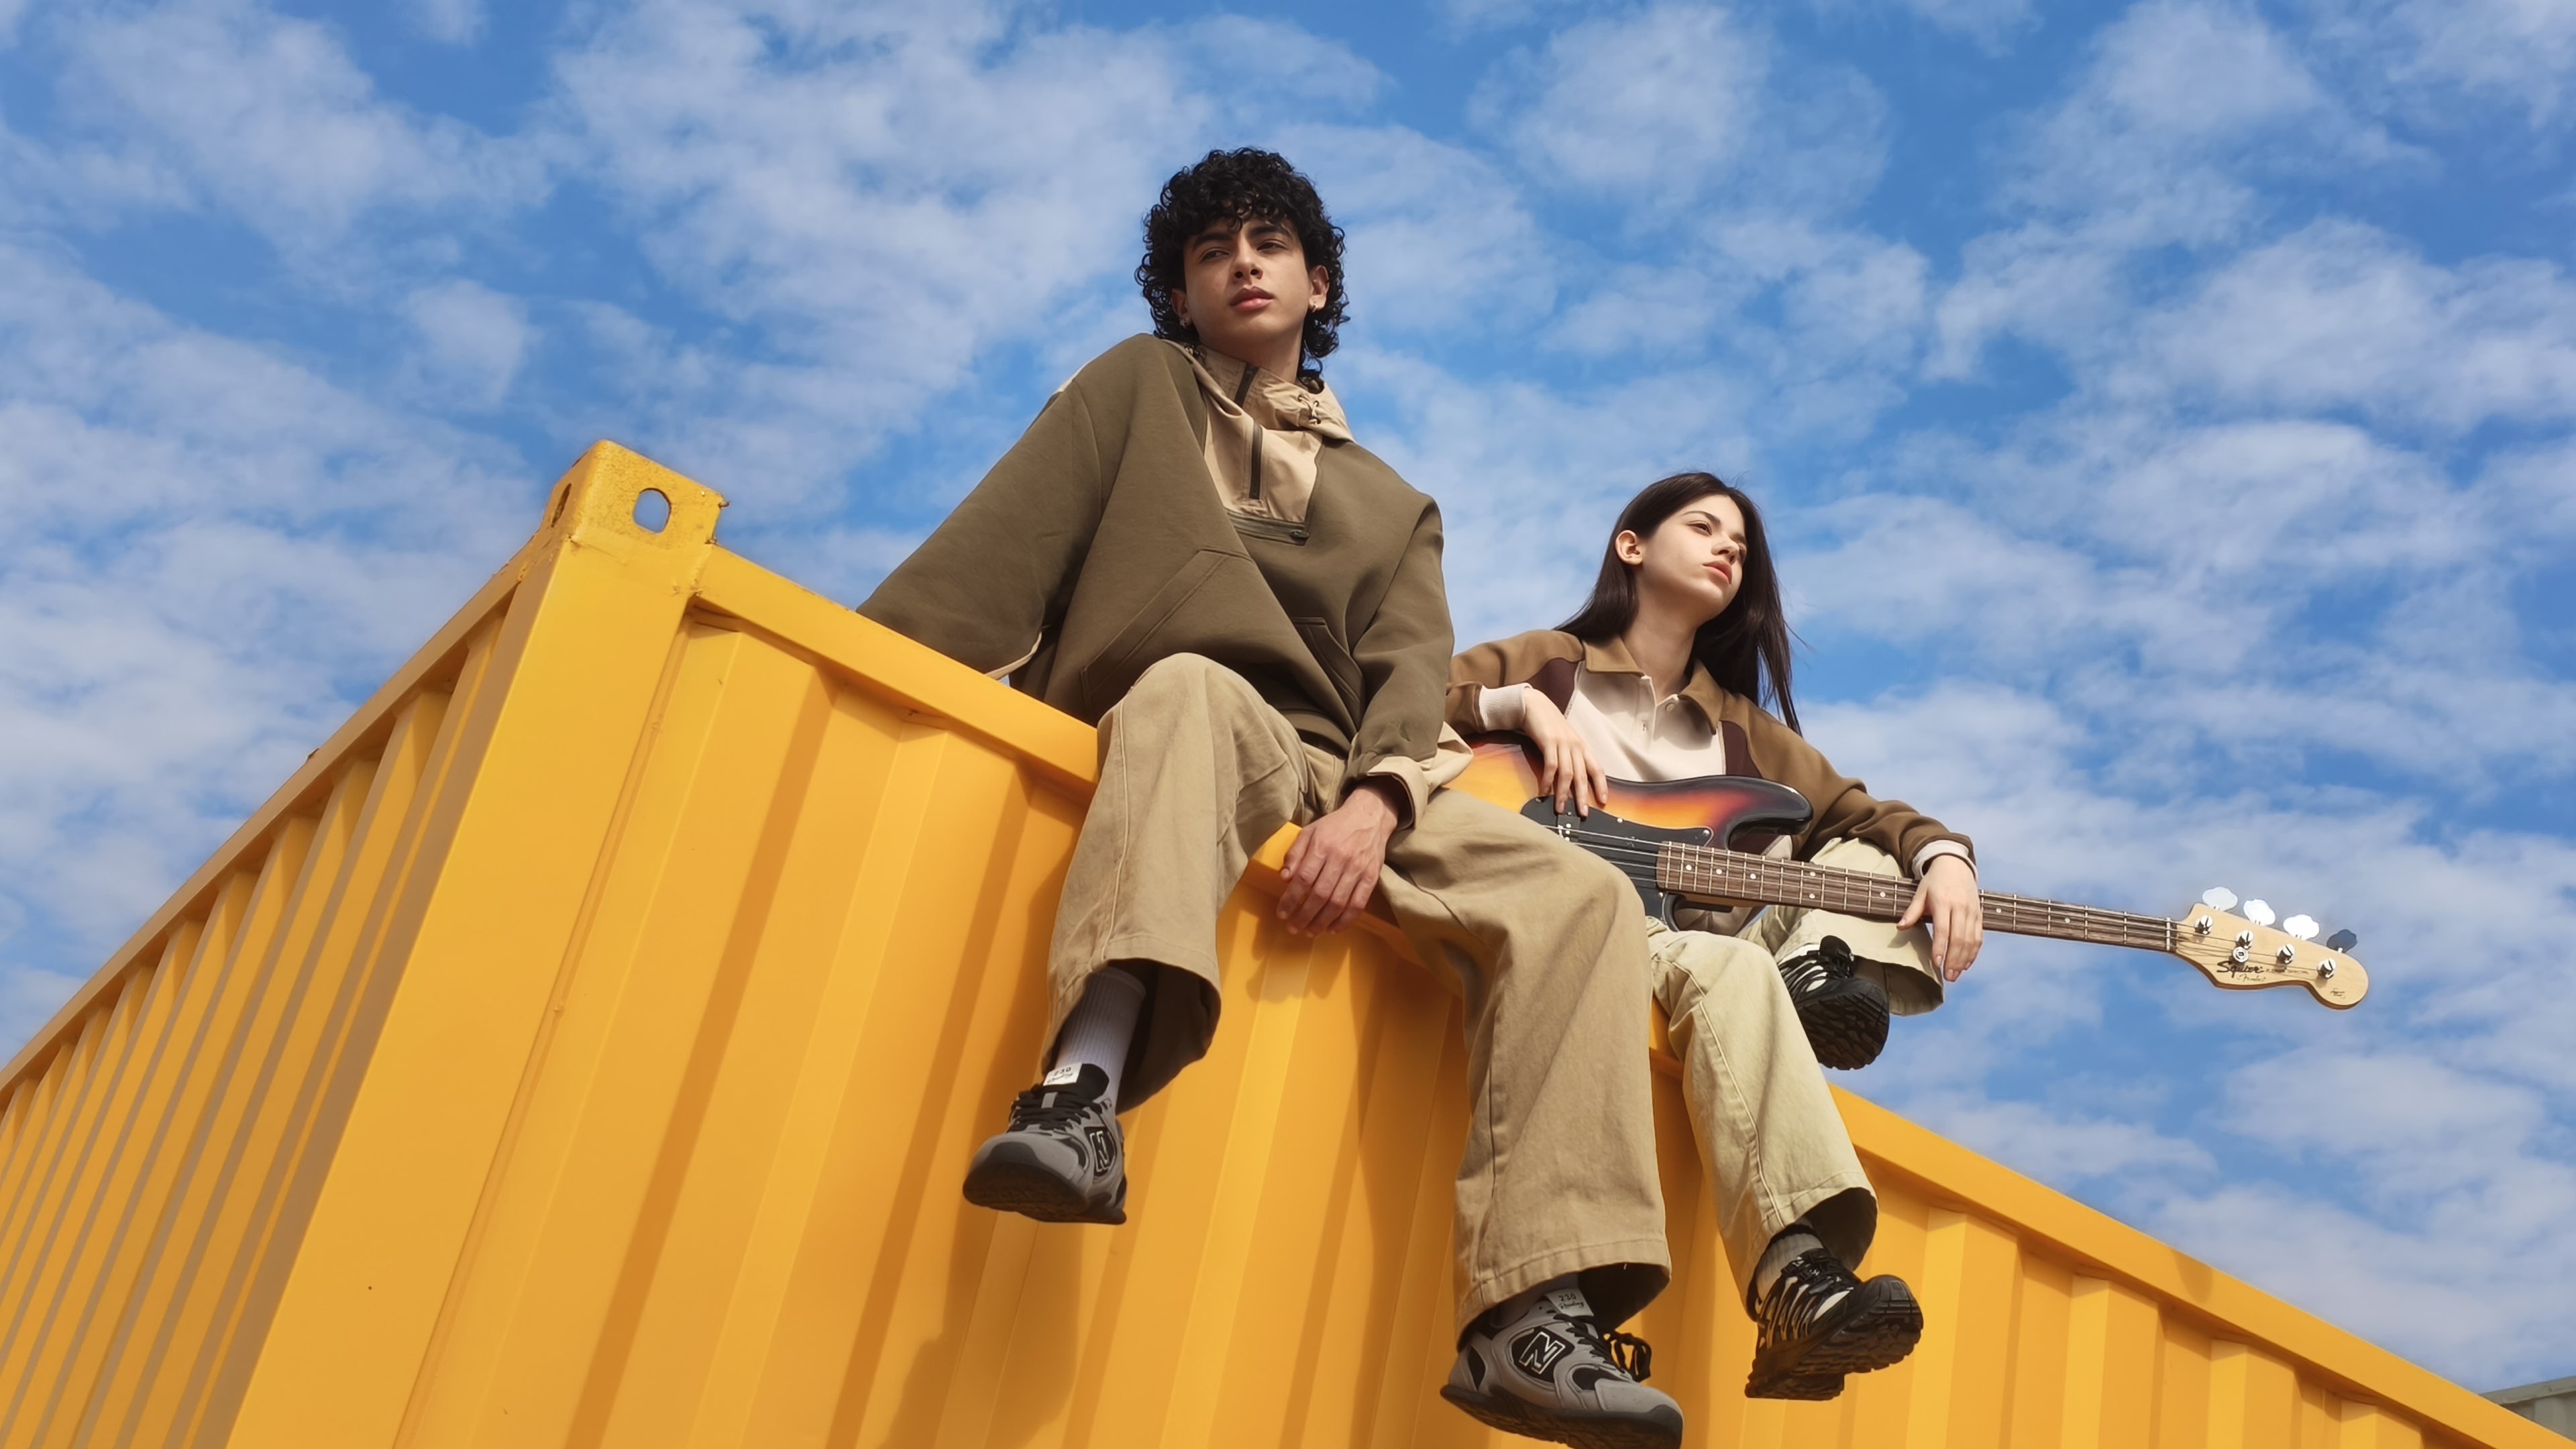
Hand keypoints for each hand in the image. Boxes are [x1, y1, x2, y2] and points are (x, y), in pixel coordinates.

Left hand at [1277, 781, 1400, 936]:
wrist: (1370, 816)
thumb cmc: (1335, 826)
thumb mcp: (1310, 831)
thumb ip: (1295, 853)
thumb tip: (1285, 878)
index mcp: (1322, 846)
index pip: (1303, 878)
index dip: (1291, 899)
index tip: (1281, 913)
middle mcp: (1340, 859)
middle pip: (1320, 894)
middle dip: (1304, 915)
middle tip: (1293, 928)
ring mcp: (1358, 869)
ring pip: (1338, 903)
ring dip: (1321, 921)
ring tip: (1309, 931)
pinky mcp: (1371, 877)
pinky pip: (1358, 904)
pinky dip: (1345, 920)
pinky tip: (1333, 929)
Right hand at [1521, 691, 1608, 816]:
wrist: (1535, 706)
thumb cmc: (1549, 725)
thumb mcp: (1565, 740)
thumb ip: (1569, 756)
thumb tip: (1571, 779)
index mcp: (1581, 747)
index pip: (1597, 768)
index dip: (1602, 785)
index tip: (1604, 801)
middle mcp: (1575, 746)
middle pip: (1583, 775)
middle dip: (1583, 796)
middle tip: (1582, 813)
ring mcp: (1562, 743)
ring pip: (1567, 773)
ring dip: (1563, 793)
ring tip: (1560, 808)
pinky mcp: (1548, 742)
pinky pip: (1550, 766)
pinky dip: (1548, 781)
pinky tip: (1544, 792)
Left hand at [1897, 854, 1982, 982]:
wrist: (1956, 865)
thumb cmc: (1934, 881)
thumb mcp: (1920, 892)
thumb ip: (1912, 911)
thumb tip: (1900, 927)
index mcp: (1944, 902)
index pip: (1943, 929)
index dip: (1940, 947)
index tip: (1937, 963)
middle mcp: (1961, 908)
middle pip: (1959, 938)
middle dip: (1953, 959)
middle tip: (1947, 977)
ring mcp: (1972, 912)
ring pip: (1971, 940)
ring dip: (1964, 960)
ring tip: (1955, 975)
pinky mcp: (1979, 915)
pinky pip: (1979, 937)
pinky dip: (1973, 952)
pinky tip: (1966, 964)